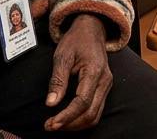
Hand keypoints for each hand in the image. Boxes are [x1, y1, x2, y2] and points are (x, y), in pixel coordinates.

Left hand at [45, 14, 112, 131]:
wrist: (92, 29)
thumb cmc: (76, 40)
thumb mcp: (62, 56)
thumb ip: (57, 80)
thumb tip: (51, 104)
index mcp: (94, 71)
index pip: (82, 102)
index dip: (66, 116)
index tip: (51, 124)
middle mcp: (105, 81)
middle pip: (90, 114)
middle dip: (70, 124)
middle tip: (49, 126)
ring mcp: (107, 86)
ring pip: (95, 116)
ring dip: (76, 124)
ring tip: (56, 124)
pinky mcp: (104, 89)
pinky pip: (96, 110)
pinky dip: (81, 118)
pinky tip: (67, 118)